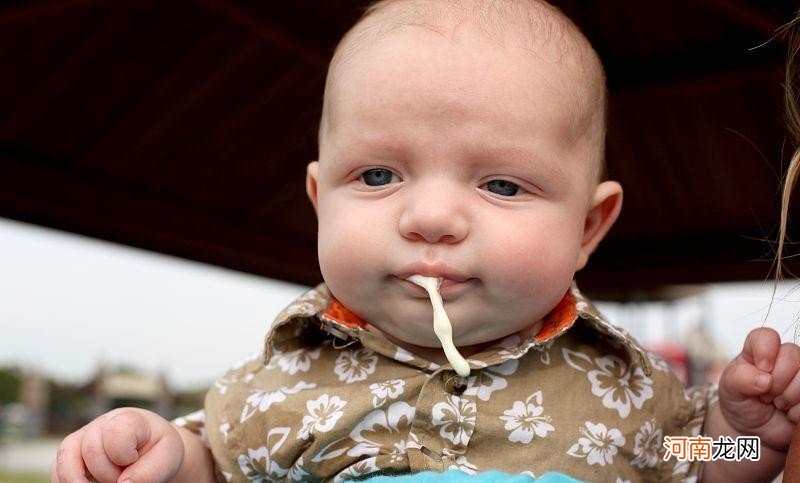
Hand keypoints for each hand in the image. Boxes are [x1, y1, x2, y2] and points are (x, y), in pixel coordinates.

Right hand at [51, 407, 183, 482]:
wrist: (150, 448)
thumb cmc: (158, 450)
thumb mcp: (166, 458)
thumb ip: (148, 472)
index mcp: (127, 419)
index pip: (114, 434)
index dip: (123, 455)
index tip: (134, 459)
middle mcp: (99, 425)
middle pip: (91, 452)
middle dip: (109, 474)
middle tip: (124, 476)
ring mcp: (81, 439)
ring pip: (65, 463)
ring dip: (84, 482)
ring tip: (106, 482)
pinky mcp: (69, 456)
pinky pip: (57, 472)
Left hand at [718, 327, 799, 450]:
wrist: (753, 429)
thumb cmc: (740, 401)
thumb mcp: (730, 389)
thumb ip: (740, 379)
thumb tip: (763, 378)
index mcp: (759, 349)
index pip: (767, 336)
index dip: (765, 351)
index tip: (761, 369)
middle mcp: (784, 357)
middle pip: (792, 355)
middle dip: (776, 382)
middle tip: (764, 394)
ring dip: (788, 397)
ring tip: (777, 403)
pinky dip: (797, 411)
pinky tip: (788, 412)